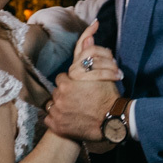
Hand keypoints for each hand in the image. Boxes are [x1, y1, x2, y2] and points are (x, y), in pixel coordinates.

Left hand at [44, 21, 120, 141]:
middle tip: (80, 100)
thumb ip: (89, 55)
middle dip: (66, 94)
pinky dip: (58, 121)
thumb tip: (88, 36)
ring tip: (76, 110)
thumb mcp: (101, 74)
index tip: (80, 88)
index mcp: (67, 84)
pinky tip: (70, 120)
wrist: (112, 122)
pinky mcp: (57, 127)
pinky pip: (50, 120)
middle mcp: (59, 98)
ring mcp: (57, 113)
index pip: (62, 78)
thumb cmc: (108, 97)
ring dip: (61, 107)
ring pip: (53, 105)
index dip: (72, 82)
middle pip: (57, 92)